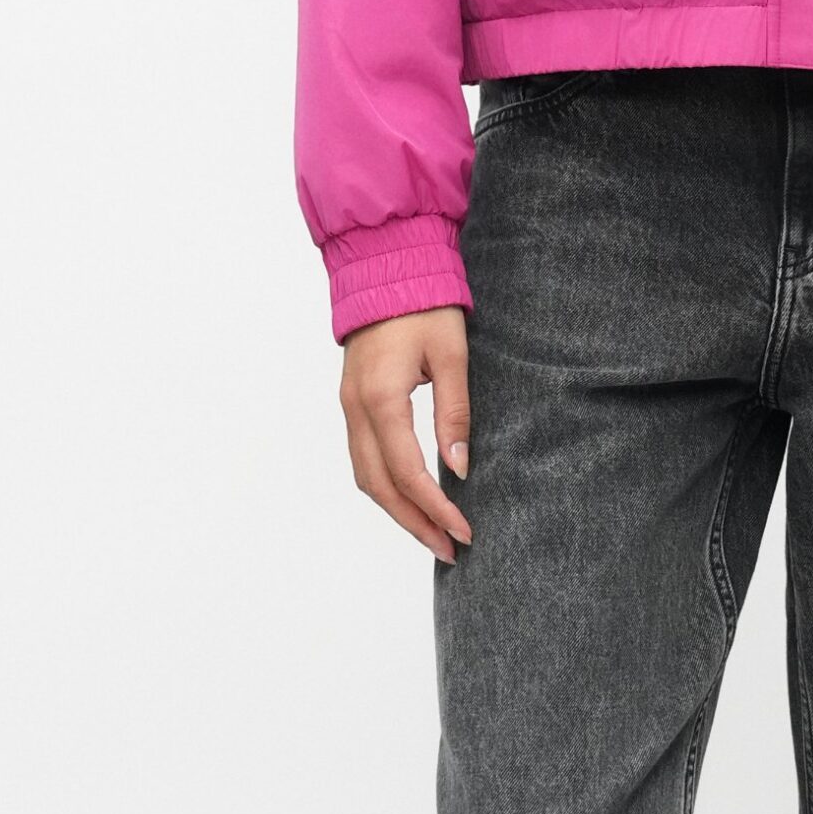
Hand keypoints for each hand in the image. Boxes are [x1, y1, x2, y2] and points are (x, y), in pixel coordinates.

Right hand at [340, 306, 475, 561]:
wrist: (385, 265)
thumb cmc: (424, 304)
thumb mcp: (451, 354)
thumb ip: (454, 411)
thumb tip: (460, 467)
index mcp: (381, 398)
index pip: (408, 473)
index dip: (435, 508)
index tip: (463, 530)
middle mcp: (356, 409)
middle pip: (379, 487)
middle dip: (414, 523)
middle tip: (450, 549)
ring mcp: (348, 406)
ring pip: (366, 477)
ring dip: (397, 510)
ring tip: (433, 532)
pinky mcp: (352, 401)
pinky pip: (363, 457)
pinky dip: (386, 485)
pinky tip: (410, 496)